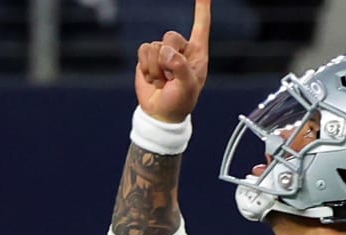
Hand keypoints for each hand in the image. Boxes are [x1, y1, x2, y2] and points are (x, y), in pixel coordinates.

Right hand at [134, 0, 210, 122]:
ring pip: (154, 47)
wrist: (160, 114)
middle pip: (170, 37)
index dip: (202, 8)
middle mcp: (181, 50)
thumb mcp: (187, 87)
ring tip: (163, 82)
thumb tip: (165, 52)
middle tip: (171, 78)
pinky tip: (153, 79)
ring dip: (156, 69)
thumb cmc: (180, 102)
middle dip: (167, 60)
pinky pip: (143, 51)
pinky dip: (146, 68)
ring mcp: (163, 52)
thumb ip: (180, 67)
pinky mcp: (147, 57)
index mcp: (197, 53)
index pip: (201, 26)